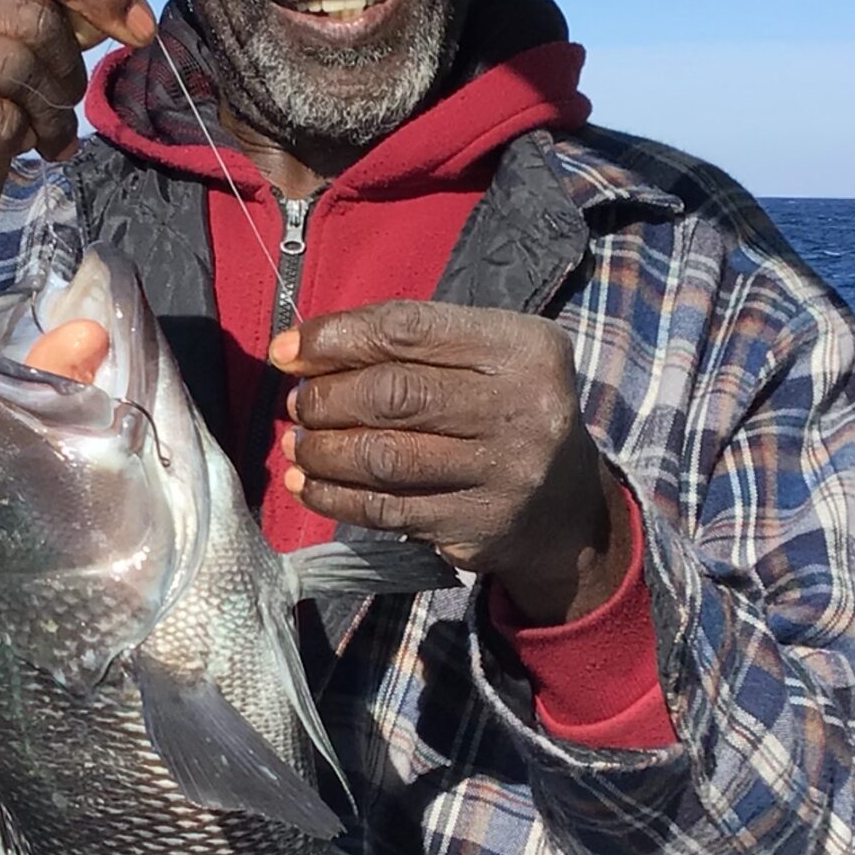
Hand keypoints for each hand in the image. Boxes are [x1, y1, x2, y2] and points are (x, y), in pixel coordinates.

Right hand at [0, 0, 154, 321]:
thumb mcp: (30, 23)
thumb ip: (68, 0)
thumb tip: (127, 16)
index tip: (140, 30)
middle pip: (31, 13)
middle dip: (68, 66)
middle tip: (67, 96)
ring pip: (14, 66)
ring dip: (48, 109)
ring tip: (44, 126)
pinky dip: (14, 134)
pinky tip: (8, 138)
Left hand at [275, 300, 629, 624]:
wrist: (567, 507)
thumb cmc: (505, 411)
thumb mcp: (485, 359)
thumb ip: (410, 345)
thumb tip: (302, 350)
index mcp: (521, 347)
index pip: (408, 329)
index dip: (336, 338)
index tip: (287, 350)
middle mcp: (519, 407)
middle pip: (393, 395)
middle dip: (326, 398)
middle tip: (298, 405)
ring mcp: (500, 472)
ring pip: (383, 457)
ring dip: (323, 451)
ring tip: (299, 444)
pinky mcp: (474, 525)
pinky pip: (385, 509)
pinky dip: (334, 497)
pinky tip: (310, 484)